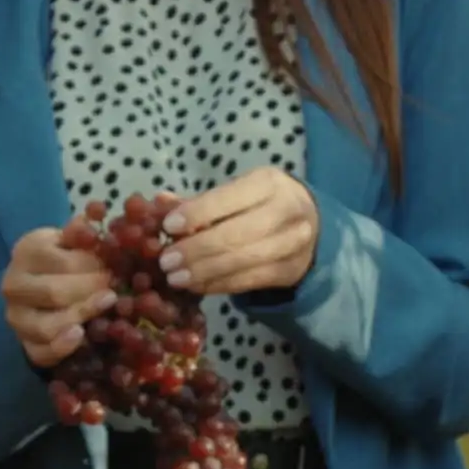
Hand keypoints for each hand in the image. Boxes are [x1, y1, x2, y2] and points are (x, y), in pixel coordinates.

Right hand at [4, 208, 115, 368]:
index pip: (60, 262)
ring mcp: (16, 317)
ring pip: (45, 326)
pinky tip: (80, 336)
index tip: (114, 269)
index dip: (91, 267)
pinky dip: (61, 348)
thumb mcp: (70, 239)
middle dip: (90, 292)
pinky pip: (39, 353)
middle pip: (54, 293)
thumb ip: (82, 231)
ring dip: (79, 317)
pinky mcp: (23, 344)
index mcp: (26, 251)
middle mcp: (14, 284)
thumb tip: (98, 213)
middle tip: (115, 291)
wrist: (39, 285)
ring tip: (104, 307)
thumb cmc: (63, 259)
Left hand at [160, 169, 318, 296]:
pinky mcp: (291, 271)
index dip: (196, 214)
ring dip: (204, 272)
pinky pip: (249, 281)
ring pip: (243, 261)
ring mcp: (293, 243)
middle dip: (196, 250)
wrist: (309, 223)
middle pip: (235, 234)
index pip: (227, 198)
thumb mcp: (235, 193)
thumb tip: (159, 203)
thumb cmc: (258, 204)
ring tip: (175, 278)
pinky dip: (219, 285)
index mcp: (268, 182)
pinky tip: (197, 286)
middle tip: (166, 262)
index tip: (167, 228)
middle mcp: (287, 210)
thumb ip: (198, 202)